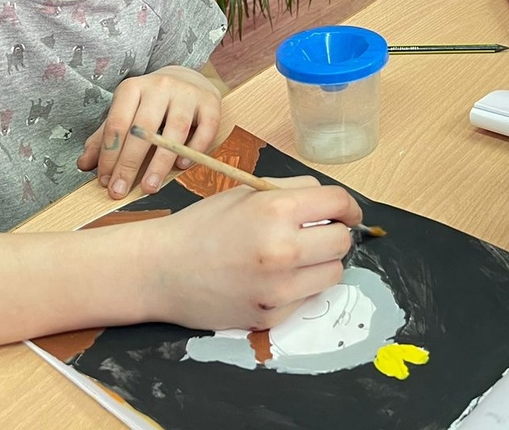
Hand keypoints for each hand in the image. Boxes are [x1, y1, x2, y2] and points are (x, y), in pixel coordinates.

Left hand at [79, 65, 220, 197]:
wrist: (187, 78)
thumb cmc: (151, 103)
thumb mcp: (125, 112)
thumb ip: (105, 138)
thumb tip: (84, 164)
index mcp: (133, 88)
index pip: (117, 124)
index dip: (109, 155)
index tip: (105, 181)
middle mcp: (160, 86)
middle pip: (142, 129)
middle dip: (129, 164)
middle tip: (120, 191)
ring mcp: (187, 93)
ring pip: (175, 130)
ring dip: (160, 163)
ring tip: (150, 187)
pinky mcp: (211, 102)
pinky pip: (205, 128)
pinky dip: (194, 149)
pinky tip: (182, 166)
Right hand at [142, 176, 361, 331]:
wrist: (160, 270)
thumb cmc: (202, 226)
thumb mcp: (247, 193)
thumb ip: (292, 192)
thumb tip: (333, 204)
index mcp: (275, 210)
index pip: (338, 204)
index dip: (348, 207)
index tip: (347, 214)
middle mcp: (282, 250)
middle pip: (342, 242)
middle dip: (335, 235)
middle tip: (316, 234)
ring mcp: (277, 288)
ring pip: (333, 273)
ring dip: (321, 263)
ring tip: (295, 257)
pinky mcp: (271, 317)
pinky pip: (308, 297)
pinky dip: (299, 287)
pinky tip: (273, 279)